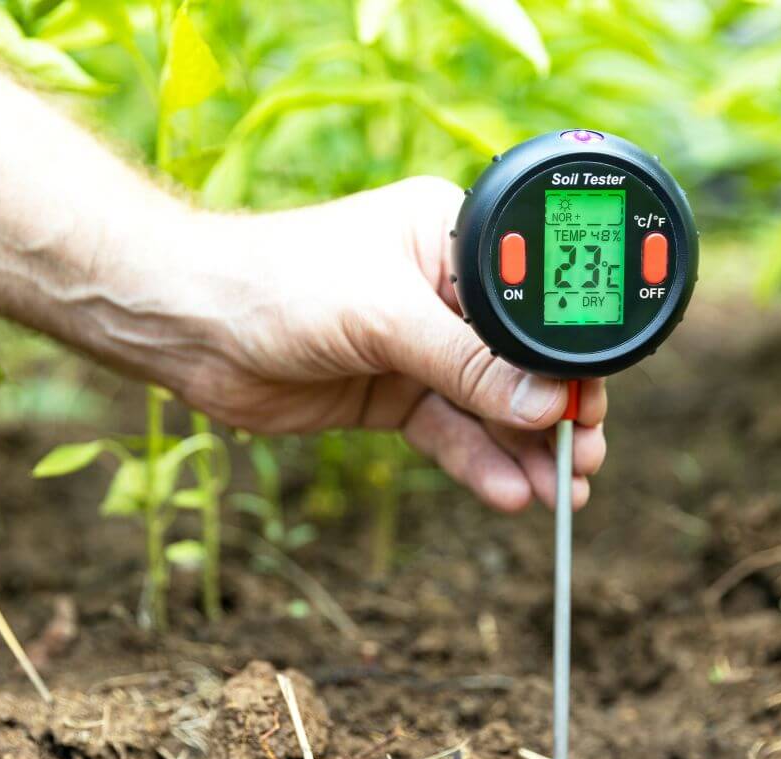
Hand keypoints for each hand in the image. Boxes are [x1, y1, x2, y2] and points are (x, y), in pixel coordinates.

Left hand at [107, 177, 607, 510]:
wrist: (192, 326)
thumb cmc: (279, 283)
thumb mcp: (385, 317)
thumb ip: (467, 363)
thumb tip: (546, 403)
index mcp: (452, 242)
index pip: (530, 303)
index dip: (563, 357)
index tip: (588, 406)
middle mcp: (443, 294)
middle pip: (516, 362)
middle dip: (552, 413)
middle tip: (582, 459)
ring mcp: (417, 349)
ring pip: (487, 406)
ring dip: (523, 449)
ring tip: (561, 494)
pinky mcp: (391, 395)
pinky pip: (448, 434)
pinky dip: (478, 463)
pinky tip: (509, 493)